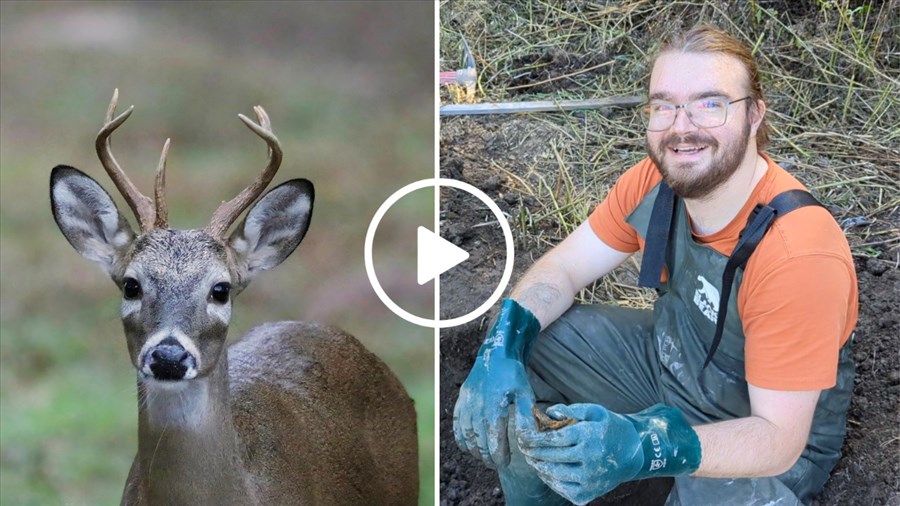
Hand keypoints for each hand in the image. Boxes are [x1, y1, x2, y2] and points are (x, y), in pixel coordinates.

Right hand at [452, 299, 540, 467]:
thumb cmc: (514, 375)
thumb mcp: (526, 394)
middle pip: (478, 440)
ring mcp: (467, 402)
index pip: (494, 439)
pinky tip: (467, 446)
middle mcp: (478, 406)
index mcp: (495, 406)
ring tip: (483, 457)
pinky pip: (457, 423)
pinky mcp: (461, 399)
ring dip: (473, 449)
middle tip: (494, 464)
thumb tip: (528, 440)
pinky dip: (460, 437)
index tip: (504, 463)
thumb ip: (526, 418)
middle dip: (486, 455)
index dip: (498, 455)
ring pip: (466, 434)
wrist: (496, 353)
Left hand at [516, 404, 641, 503]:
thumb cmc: (610, 427)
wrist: (635, 452)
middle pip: (551, 456)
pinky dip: (550, 480)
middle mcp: (590, 459)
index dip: (534, 438)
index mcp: (589, 436)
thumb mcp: (594, 411)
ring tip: (531, 458)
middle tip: (522, 447)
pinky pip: (562, 489)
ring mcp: (589, 479)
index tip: (522, 436)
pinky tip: (545, 471)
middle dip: (532, 452)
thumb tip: (548, 413)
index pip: (554, 438)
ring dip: (538, 466)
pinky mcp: (589, 493)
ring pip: (554, 474)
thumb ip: (570, 410)